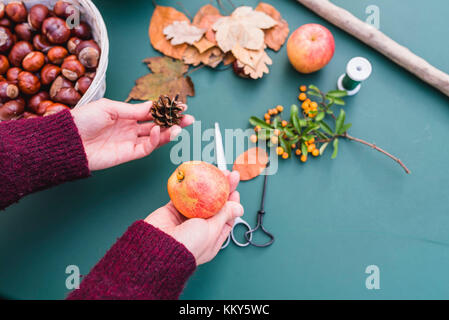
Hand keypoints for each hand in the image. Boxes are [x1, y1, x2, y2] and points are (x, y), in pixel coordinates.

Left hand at [71, 98, 193, 170]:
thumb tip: (152, 106)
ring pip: (156, 137)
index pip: (150, 111)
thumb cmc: (83, 120)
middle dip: (173, 121)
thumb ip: (133, 109)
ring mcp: (130, 141)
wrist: (69, 141)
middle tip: (189, 118)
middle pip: (157, 124)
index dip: (165, 109)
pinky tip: (159, 131)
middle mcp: (129, 128)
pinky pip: (147, 147)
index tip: (180, 105)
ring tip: (181, 126)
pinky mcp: (128, 154)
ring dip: (169, 132)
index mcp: (124, 114)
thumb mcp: (109, 107)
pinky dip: (156, 140)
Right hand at [144, 171, 242, 264]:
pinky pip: (182, 196)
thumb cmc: (187, 246)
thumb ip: (224, 216)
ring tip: (214, 172)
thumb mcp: (212, 231)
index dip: (231, 202)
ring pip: (199, 198)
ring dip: (206, 185)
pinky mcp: (173, 211)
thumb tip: (238, 208)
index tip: (234, 189)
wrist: (157, 249)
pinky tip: (196, 177)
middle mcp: (200, 228)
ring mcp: (186, 219)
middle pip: (214, 205)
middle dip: (221, 189)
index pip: (226, 217)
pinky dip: (188, 187)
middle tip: (228, 175)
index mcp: (212, 237)